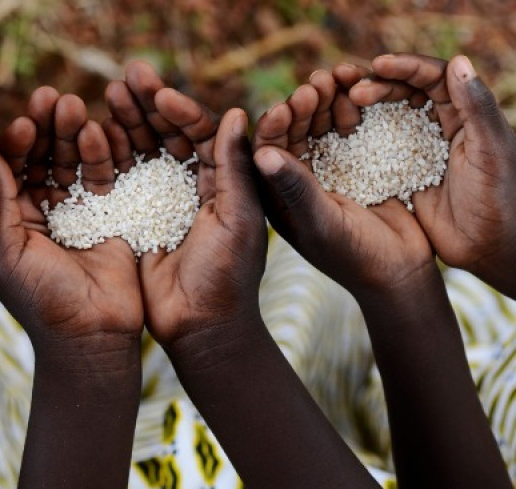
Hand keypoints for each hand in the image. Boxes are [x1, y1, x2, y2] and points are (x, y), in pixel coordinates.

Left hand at [0, 87, 142, 352]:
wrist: (91, 335)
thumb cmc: (40, 300)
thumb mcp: (6, 251)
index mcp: (10, 217)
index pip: (9, 167)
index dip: (15, 141)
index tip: (23, 120)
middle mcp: (42, 208)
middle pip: (42, 156)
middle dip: (46, 127)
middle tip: (51, 97)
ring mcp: (77, 209)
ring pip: (73, 161)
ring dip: (73, 133)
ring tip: (74, 106)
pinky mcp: (110, 213)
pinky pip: (105, 177)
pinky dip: (103, 154)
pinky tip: (98, 131)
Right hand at [104, 61, 265, 345]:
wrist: (199, 326)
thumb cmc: (228, 277)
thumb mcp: (238, 219)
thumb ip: (234, 168)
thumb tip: (237, 112)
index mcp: (223, 181)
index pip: (200, 134)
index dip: (180, 111)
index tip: (160, 94)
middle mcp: (190, 185)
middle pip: (166, 135)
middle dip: (147, 106)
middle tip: (126, 76)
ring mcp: (160, 201)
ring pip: (140, 152)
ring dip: (124, 123)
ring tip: (104, 94)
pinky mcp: (133, 219)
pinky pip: (117, 182)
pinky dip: (104, 158)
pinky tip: (88, 133)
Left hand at [252, 65, 434, 300]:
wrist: (402, 271)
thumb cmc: (355, 256)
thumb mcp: (321, 222)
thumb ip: (294, 188)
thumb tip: (261, 152)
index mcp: (276, 194)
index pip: (266, 150)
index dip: (274, 125)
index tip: (285, 105)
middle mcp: (296, 177)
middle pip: (292, 129)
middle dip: (302, 103)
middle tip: (316, 84)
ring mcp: (327, 166)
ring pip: (320, 121)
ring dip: (327, 98)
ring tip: (340, 76)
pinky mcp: (356, 159)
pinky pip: (349, 124)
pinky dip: (353, 104)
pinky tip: (360, 86)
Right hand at [348, 54, 515, 297]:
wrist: (488, 247)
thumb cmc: (499, 198)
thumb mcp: (490, 150)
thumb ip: (476, 107)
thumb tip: (459, 62)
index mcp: (465, 113)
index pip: (433, 77)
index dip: (405, 67)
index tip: (378, 66)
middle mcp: (439, 126)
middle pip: (404, 92)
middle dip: (378, 86)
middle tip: (353, 92)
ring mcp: (418, 149)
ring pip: (386, 117)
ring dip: (364, 109)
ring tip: (342, 108)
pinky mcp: (402, 173)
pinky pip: (376, 149)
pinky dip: (358, 139)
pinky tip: (338, 137)